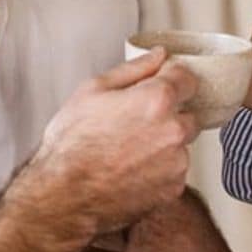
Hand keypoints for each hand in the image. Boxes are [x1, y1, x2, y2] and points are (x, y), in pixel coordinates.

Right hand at [22, 49, 197, 234]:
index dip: (171, 79)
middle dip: (168, 115)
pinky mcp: (173, 189)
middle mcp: (174, 131)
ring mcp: (176, 163)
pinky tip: (132, 170)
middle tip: (135, 125)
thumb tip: (159, 56)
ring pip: (181, 145)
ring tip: (128, 152)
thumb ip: (133, 69)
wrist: (63, 195)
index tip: (159, 86)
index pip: (188, 78)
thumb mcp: (92, 91)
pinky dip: (160, 170)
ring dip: (164, 145)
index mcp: (156, 100)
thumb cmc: (71, 145)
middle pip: (188, 114)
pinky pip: (175, 171)